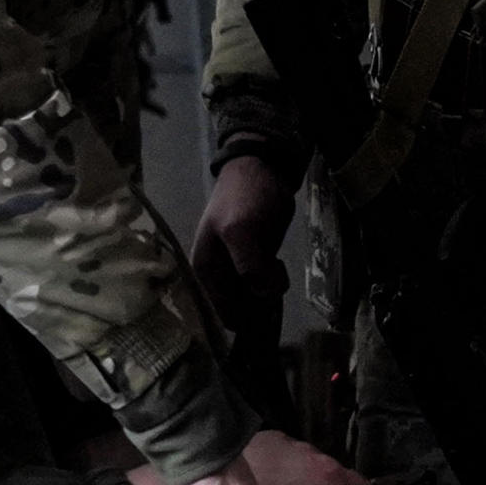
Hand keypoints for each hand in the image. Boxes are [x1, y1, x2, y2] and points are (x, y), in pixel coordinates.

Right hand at [191, 154, 294, 316]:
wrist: (262, 169)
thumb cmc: (246, 198)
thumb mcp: (241, 230)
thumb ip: (249, 266)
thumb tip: (262, 294)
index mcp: (206, 271)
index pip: (226, 313)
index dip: (249, 315)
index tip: (267, 299)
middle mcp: (218, 276)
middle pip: (242, 311)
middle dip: (261, 304)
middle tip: (274, 281)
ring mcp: (237, 270)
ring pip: (255, 301)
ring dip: (270, 293)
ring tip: (276, 268)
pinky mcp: (255, 263)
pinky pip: (264, 287)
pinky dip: (274, 283)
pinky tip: (279, 267)